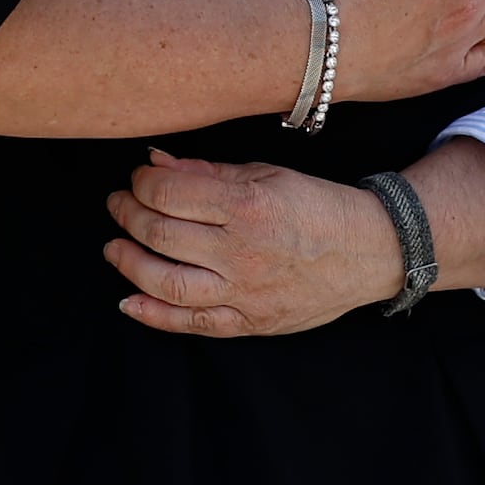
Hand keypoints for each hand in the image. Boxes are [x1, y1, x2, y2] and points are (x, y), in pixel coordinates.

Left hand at [105, 150, 411, 338]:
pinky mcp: (250, 322)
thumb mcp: (267, 175)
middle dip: (127, 215)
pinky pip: (191, 323)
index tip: (137, 179)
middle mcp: (242, 250)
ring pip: (166, 281)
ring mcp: (245, 291)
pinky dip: (153, 314)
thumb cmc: (317, 207)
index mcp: (248, 205)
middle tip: (118, 205)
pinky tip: (129, 300)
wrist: (370, 251)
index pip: (169, 193)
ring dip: (129, 262)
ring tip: (115, 248)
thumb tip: (155, 161)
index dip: (141, 184)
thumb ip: (208, 171)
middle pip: (160, 233)